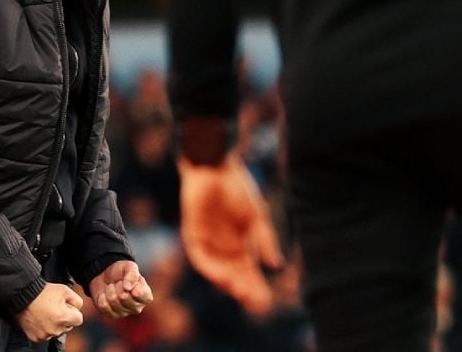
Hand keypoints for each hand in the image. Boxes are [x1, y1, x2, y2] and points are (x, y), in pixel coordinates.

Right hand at [16, 282, 83, 342]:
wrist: (22, 295)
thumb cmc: (41, 292)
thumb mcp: (65, 290)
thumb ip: (77, 300)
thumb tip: (79, 308)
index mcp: (64, 318)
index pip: (79, 319)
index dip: (72, 310)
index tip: (65, 306)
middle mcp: (55, 329)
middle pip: (68, 326)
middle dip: (64, 318)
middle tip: (53, 307)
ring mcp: (45, 335)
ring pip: (56, 331)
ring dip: (54, 324)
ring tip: (45, 312)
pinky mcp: (35, 337)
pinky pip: (45, 335)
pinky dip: (43, 328)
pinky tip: (39, 318)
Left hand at [88, 260, 152, 317]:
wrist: (105, 276)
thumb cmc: (121, 272)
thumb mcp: (129, 266)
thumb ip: (132, 274)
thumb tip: (128, 287)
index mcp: (145, 296)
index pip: (143, 296)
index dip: (134, 287)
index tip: (129, 281)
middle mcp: (137, 307)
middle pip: (124, 297)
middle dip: (118, 285)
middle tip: (119, 282)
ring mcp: (124, 313)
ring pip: (113, 301)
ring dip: (110, 290)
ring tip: (112, 287)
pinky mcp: (111, 315)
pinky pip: (103, 306)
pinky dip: (102, 297)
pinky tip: (105, 294)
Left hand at [177, 152, 283, 314]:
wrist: (214, 167)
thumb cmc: (237, 188)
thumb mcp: (256, 216)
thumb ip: (265, 239)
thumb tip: (277, 265)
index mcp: (240, 244)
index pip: (249, 273)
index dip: (256, 287)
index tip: (266, 302)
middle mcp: (223, 247)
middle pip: (234, 276)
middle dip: (244, 290)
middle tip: (254, 302)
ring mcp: (208, 242)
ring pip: (217, 270)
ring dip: (227, 283)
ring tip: (240, 292)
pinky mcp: (193, 234)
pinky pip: (200, 257)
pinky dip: (210, 268)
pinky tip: (222, 276)